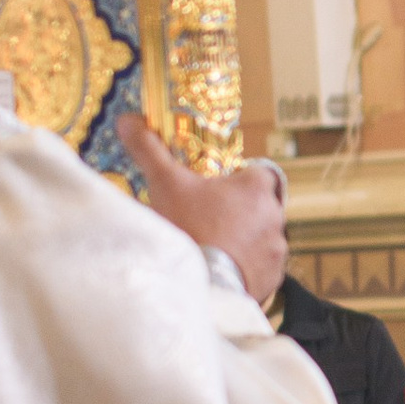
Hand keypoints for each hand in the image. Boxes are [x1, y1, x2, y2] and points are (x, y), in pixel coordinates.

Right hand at [116, 111, 285, 303]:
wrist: (200, 282)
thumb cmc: (187, 227)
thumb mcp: (165, 183)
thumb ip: (149, 149)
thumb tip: (128, 121)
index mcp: (257, 187)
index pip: (258, 174)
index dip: (238, 181)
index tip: (215, 191)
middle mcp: (275, 216)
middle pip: (259, 207)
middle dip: (238, 213)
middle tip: (207, 222)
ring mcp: (276, 249)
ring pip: (261, 238)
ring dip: (244, 242)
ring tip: (212, 249)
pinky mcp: (273, 278)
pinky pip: (262, 268)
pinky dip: (246, 269)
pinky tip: (221, 269)